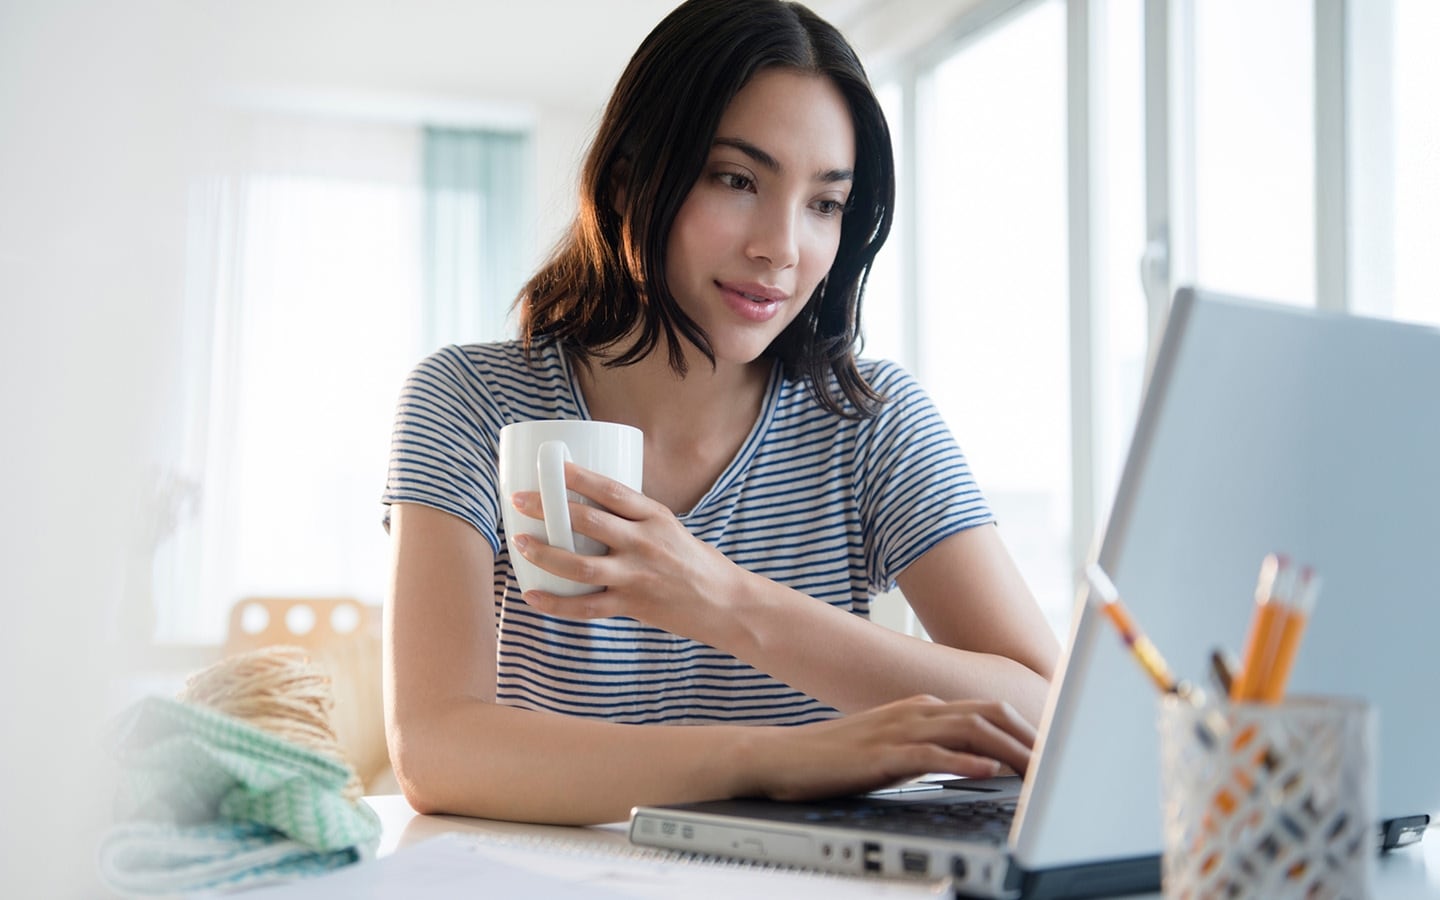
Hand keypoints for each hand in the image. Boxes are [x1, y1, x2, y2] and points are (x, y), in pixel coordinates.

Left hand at [509, 461, 740, 642]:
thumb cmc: (694, 561)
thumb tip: (585, 505)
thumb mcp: (669, 527)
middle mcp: (645, 543)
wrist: (725, 603)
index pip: (611, 490)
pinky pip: (587, 607)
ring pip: (581, 566)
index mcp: (655, 517)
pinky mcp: (633, 606)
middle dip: (549, 509)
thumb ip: (632, 518)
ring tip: (520, 543)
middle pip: (589, 523)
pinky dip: (556, 604)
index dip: (578, 477)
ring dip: (545, 554)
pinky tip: (533, 596)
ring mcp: (637, 577)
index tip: (551, 466)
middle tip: (519, 500)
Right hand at [747, 695, 1036, 801]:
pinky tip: (987, 772)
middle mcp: (916, 710)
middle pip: (987, 714)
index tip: (1052, 753)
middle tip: (1058, 763)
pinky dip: (963, 761)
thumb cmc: (838, 759)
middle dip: (1028, 736)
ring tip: (1037, 770)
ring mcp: (898, 728)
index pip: (987, 711)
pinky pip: (931, 753)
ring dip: (1008, 749)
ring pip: (968, 729)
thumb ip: (932, 749)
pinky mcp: (881, 753)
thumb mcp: (895, 748)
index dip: (1025, 729)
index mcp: (921, 707)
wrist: (784, 758)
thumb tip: (977, 763)